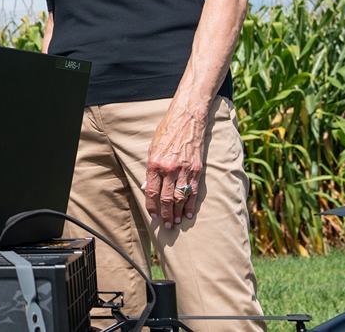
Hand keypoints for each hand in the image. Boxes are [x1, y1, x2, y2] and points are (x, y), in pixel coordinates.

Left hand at [141, 100, 207, 227]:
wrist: (187, 120)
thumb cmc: (167, 132)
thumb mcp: (152, 148)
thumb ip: (150, 170)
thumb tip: (148, 188)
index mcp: (155, 163)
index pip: (152, 191)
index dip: (152, 205)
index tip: (152, 215)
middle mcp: (169, 169)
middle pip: (166, 198)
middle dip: (165, 214)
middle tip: (165, 225)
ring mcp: (185, 170)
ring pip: (180, 197)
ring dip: (177, 212)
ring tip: (174, 222)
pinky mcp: (197, 169)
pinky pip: (193, 191)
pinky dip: (190, 204)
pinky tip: (188, 213)